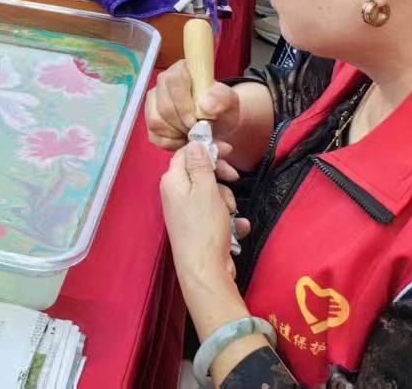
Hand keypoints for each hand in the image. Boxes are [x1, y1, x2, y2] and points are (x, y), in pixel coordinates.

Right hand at [145, 58, 243, 150]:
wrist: (217, 122)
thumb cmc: (222, 108)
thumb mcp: (229, 102)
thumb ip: (221, 98)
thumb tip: (204, 104)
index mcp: (181, 70)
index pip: (173, 82)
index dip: (182, 105)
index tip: (195, 121)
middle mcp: (163, 82)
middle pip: (163, 107)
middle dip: (182, 125)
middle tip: (198, 132)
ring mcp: (153, 101)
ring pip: (156, 122)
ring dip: (177, 135)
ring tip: (192, 136)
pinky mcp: (150, 119)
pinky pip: (154, 136)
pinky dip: (171, 143)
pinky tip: (184, 140)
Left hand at [161, 141, 249, 287]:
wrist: (205, 269)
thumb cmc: (205, 226)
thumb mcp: (206, 189)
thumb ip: (201, 164)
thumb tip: (194, 142)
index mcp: (172, 181)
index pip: (186, 153)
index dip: (206, 149)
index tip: (228, 150)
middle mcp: (175, 194)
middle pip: (200, 173)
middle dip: (221, 177)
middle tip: (235, 178)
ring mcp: (186, 212)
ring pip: (211, 194)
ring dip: (226, 200)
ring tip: (231, 213)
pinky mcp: (198, 228)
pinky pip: (216, 215)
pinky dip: (228, 219)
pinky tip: (239, 227)